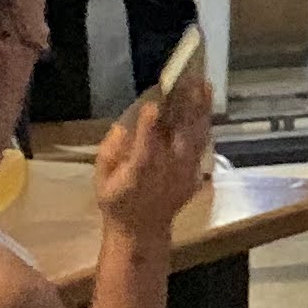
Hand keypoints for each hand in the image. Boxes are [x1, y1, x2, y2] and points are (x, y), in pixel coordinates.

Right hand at [92, 51, 216, 240]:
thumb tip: (122, 128)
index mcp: (138, 175)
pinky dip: (205, 122)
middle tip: (188, 78)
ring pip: (196, 136)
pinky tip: (206, 103)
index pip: (145, 149)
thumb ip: (109, 153)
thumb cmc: (117, 201)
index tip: (152, 105)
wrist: (143, 229)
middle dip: (184, 107)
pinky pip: (202, 143)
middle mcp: (166, 171)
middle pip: (179, 136)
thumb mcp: (102, 180)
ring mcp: (185, 171)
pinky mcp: (195, 171)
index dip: (148, 128)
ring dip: (200, 109)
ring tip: (203, 84)